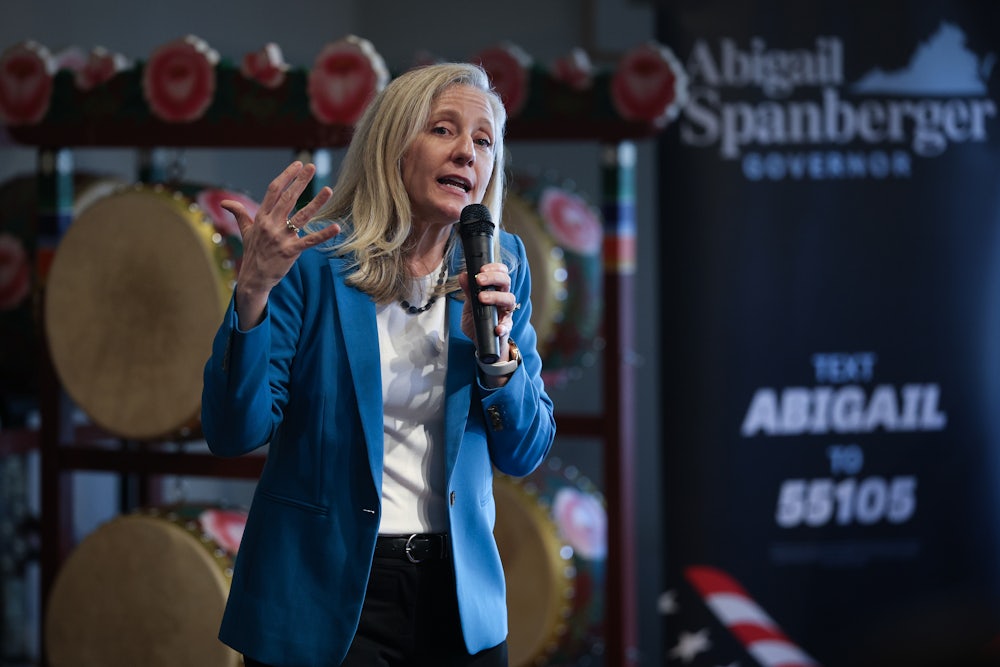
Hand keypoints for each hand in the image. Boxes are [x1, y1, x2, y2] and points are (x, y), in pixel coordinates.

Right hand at [222, 161, 338, 326]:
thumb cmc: (252, 253)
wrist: (253, 278)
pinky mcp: (290, 251)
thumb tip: (225, 203)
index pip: (274, 190)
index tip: (298, 165)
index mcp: (261, 217)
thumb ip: (239, 214)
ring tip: (329, 190)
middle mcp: (270, 224)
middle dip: (301, 181)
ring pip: (301, 216)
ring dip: (316, 202)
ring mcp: (280, 238)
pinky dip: (323, 235)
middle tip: (312, 166)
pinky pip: (309, 241)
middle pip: (288, 198)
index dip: (287, 176)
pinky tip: (336, 227)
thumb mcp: (245, 231)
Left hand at [459, 261, 519, 362]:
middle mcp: (503, 300)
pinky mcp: (505, 329)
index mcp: (495, 291)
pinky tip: (496, 328)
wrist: (480, 342)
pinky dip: (503, 327)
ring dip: (496, 297)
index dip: (494, 268)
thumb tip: (463, 275)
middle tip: (479, 280)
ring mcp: (506, 314)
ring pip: (510, 299)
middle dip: (493, 278)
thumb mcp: (469, 306)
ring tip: (482, 298)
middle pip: (506, 282)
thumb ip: (468, 292)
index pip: (501, 273)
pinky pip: (507, 327)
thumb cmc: (477, 321)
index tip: (481, 269)